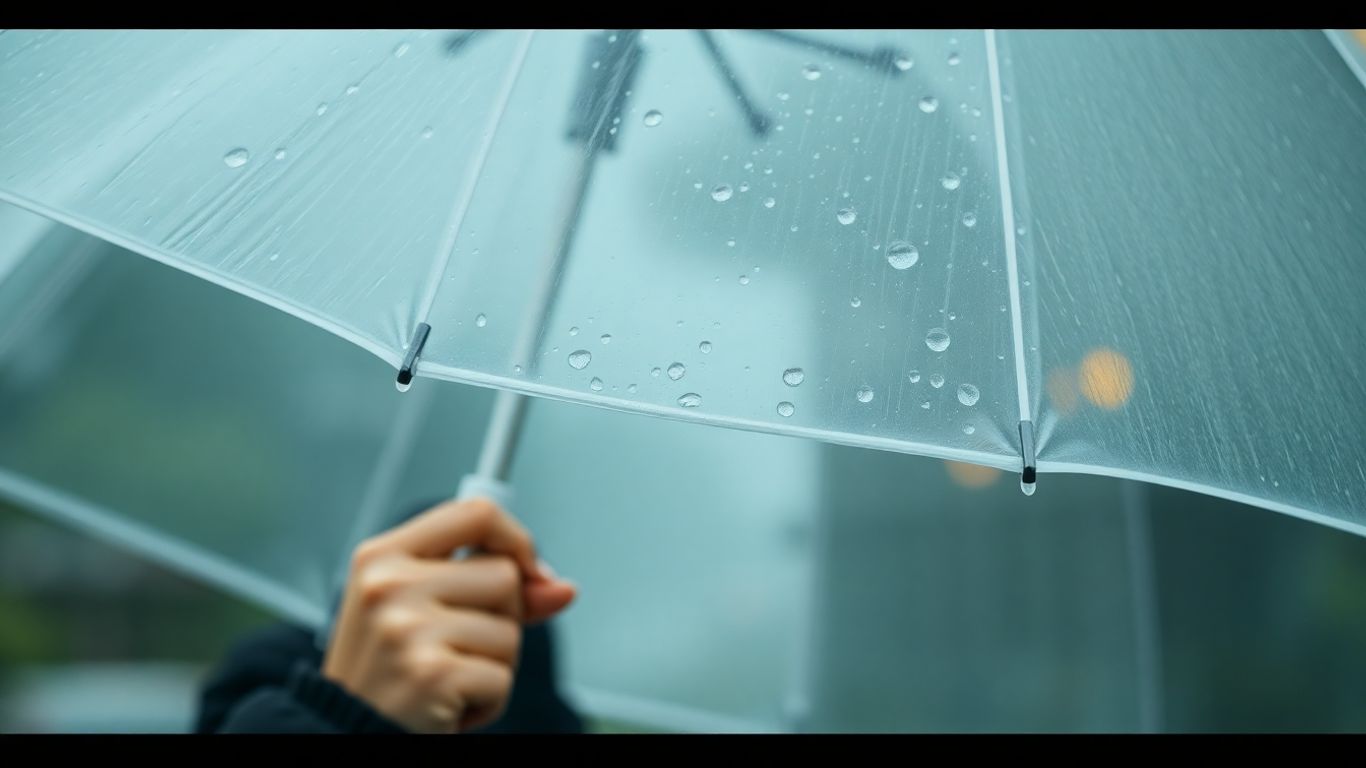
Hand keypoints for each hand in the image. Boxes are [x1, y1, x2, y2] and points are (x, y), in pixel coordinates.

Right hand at [322, 497, 576, 732]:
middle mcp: (388, 585)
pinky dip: (489, 701)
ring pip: (510, 630)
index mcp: (382, 556)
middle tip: (454, 648)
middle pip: (504, 575)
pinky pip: (503, 678)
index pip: (475, 513)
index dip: (517, 538)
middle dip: (501, 619)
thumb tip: (562, 588)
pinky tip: (448, 705)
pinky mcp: (432, 674)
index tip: (530, 569)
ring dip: (494, 664)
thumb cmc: (388, 674)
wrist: (347, 736)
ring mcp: (406, 628)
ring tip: (447, 678)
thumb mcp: (424, 614)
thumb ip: (492, 591)